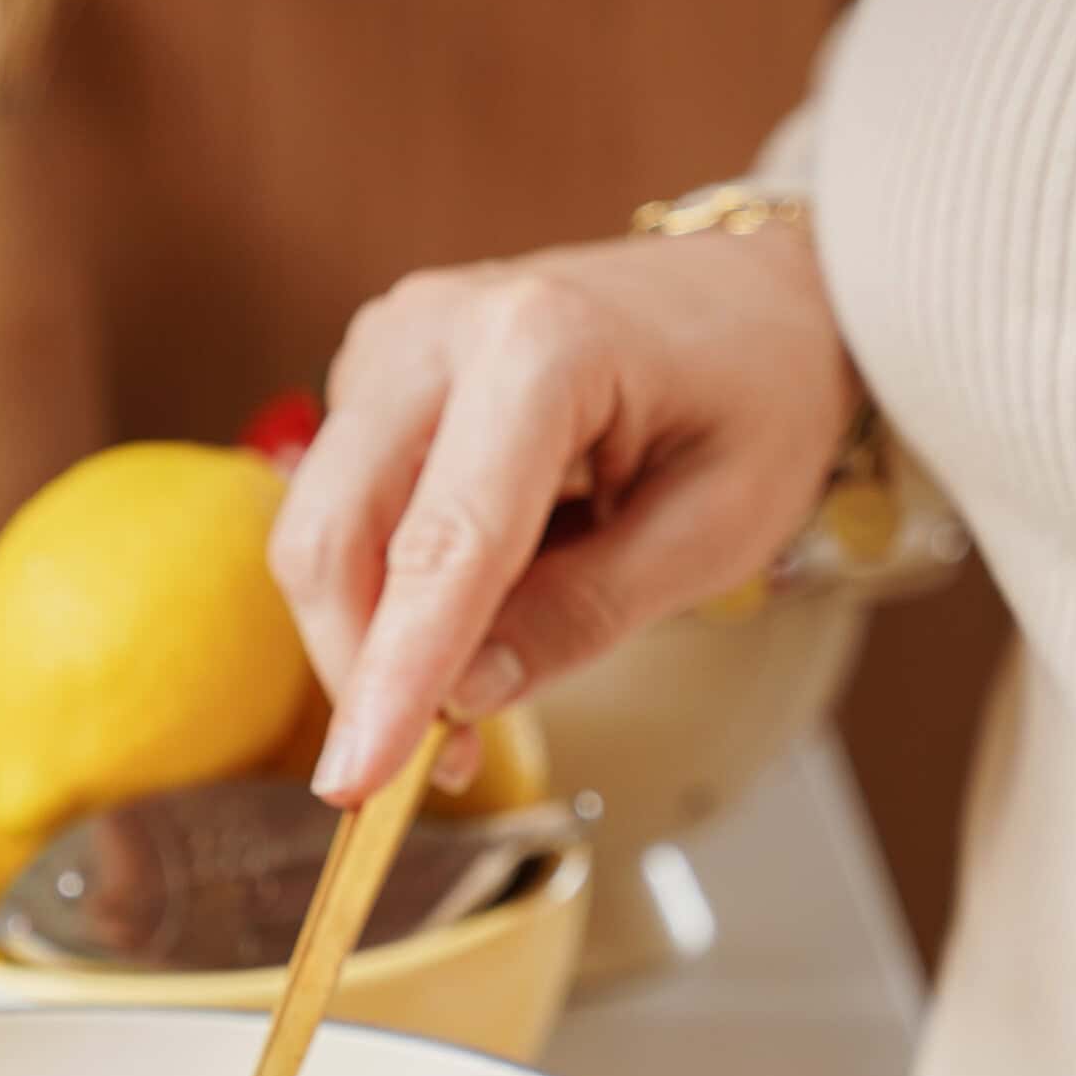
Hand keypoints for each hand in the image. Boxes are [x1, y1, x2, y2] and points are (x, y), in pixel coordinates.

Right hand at [268, 223, 858, 802]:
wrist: (752, 294)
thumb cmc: (756, 396)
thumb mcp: (714, 530)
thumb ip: (584, 615)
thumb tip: (462, 697)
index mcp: (543, 344)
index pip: (444, 545)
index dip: (394, 673)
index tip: (359, 781)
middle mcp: (442, 326)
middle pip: (333, 533)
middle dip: (359, 666)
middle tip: (424, 761)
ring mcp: (395, 341)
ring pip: (319, 527)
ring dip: (368, 633)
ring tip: (469, 682)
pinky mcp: (375, 372)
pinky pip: (342, 506)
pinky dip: (381, 587)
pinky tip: (464, 606)